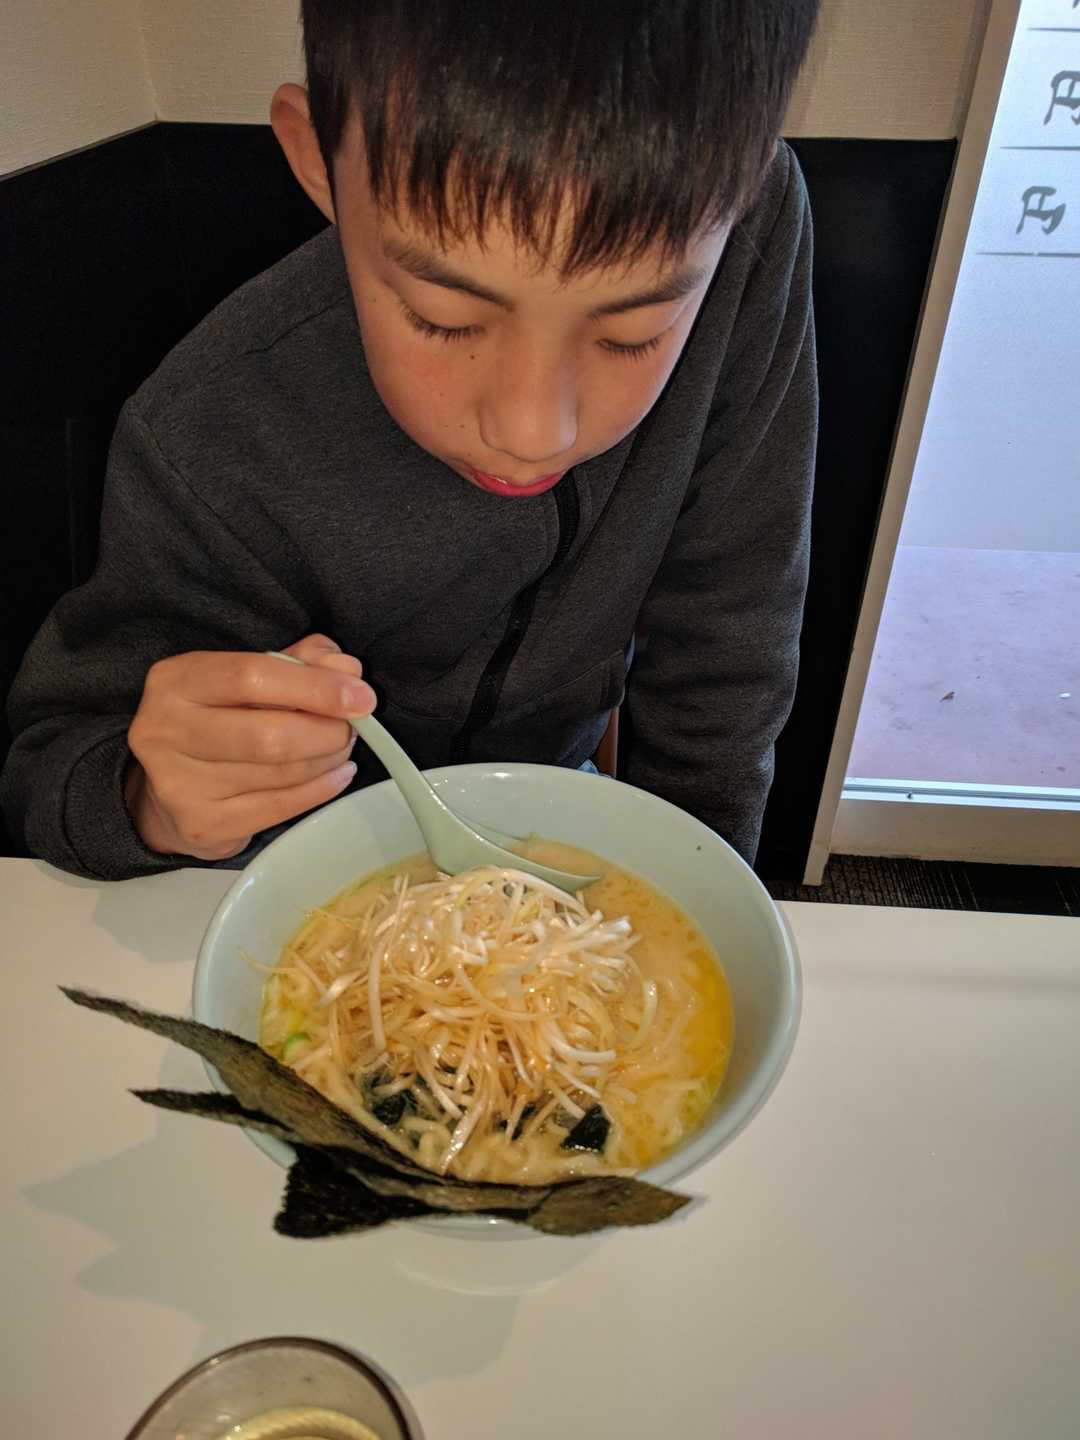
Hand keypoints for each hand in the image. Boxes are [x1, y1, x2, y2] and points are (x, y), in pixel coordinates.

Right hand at [125, 634, 374, 859]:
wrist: (168, 791)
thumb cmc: (218, 720)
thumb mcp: (250, 677)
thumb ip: (299, 662)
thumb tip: (347, 669)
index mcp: (176, 681)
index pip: (252, 675)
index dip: (315, 686)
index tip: (360, 696)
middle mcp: (166, 730)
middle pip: (268, 734)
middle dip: (326, 731)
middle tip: (352, 729)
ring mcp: (180, 783)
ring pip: (279, 773)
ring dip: (326, 760)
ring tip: (340, 748)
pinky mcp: (203, 824)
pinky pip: (280, 807)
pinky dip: (319, 790)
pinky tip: (336, 776)